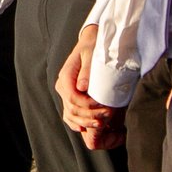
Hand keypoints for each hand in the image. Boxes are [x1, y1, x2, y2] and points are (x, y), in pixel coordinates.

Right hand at [55, 28, 124, 149]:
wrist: (90, 43)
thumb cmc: (93, 47)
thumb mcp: (91, 54)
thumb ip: (86, 71)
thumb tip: (82, 87)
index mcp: (66, 76)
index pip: (72, 98)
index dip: (88, 107)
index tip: (105, 108)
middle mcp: (63, 86)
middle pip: (72, 109)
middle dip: (90, 116)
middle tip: (108, 117)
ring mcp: (65, 93)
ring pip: (70, 115)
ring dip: (86, 123)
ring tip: (102, 124)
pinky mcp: (70, 98)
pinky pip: (70, 116)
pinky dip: (78, 124)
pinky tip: (87, 128)